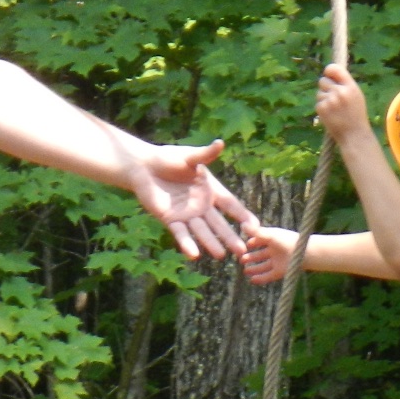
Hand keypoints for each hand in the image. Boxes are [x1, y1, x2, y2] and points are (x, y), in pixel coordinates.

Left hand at [130, 139, 254, 259]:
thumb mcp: (189, 157)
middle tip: (243, 250)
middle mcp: (201, 205)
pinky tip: (194, 255)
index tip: (255, 227)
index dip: (242, 215)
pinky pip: (180, 234)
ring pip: (202, 231)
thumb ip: (205, 154)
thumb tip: (220, 142)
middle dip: (230, 236)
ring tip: (221, 255)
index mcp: (210, 190)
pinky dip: (187, 244)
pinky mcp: (171, 219)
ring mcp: (187, 214)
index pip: (230, 204)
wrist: (144, 167)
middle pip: (219, 223)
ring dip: (211, 243)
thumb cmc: (168, 158)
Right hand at [240, 221, 299, 284]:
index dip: (251, 243)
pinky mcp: (280, 272)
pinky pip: (268, 276)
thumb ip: (256, 232)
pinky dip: (260, 278)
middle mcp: (275, 250)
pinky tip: (252, 280)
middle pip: (260, 254)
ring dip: (254, 268)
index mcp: (273, 239)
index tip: (243, 245)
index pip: (259, 240)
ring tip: (245, 271)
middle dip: (251, 257)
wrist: (303, 253)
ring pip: (263, 266)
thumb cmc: (287, 241)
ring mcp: (277, 261)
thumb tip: (242, 225)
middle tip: (241, 259)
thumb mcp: (269, 235)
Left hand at [316, 64, 370, 140]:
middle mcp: (340, 91)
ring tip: (334, 109)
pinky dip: (322, 108)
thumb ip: (345, 83)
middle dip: (325, 87)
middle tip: (333, 97)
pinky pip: (318, 102)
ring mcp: (330, 100)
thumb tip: (330, 72)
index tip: (328, 75)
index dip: (329, 71)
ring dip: (324, 98)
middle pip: (323, 80)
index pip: (334, 68)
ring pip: (319, 92)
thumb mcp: (356, 95)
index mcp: (350, 86)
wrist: (354, 135)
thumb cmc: (356, 114)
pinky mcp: (322, 108)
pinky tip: (331, 115)